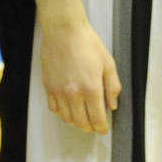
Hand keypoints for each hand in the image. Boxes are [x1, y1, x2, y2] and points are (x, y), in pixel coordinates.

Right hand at [40, 13, 120, 134]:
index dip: (102, 128)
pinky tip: (69, 109)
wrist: (64, 31)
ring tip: (83, 118)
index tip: (104, 129)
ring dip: (76, 122)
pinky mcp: (48, 87)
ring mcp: (59, 92)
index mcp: (91, 89)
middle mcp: (74, 94)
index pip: (97, 118)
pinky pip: (54, 109)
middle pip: (81, 122)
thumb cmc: (87, 43)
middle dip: (90, 127)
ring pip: (67, 118)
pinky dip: (62, 113)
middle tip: (95, 126)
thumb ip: (112, 87)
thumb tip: (112, 105)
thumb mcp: (108, 63)